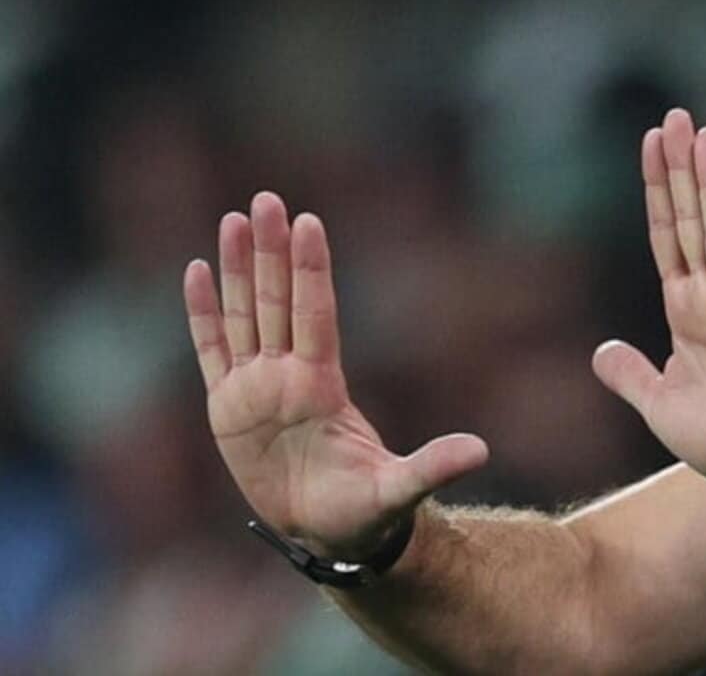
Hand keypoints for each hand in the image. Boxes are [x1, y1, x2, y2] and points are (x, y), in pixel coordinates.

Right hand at [185, 193, 488, 557]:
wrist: (331, 532)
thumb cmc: (366, 510)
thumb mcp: (398, 490)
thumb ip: (433, 467)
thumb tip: (482, 452)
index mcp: (323, 387)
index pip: (315, 314)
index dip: (310, 270)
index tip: (309, 223)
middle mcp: (289, 376)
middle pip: (276, 300)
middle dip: (269, 251)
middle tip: (265, 199)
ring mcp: (256, 388)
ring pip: (243, 314)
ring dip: (236, 268)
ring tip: (233, 218)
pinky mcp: (227, 407)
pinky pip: (210, 349)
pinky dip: (202, 313)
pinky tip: (197, 270)